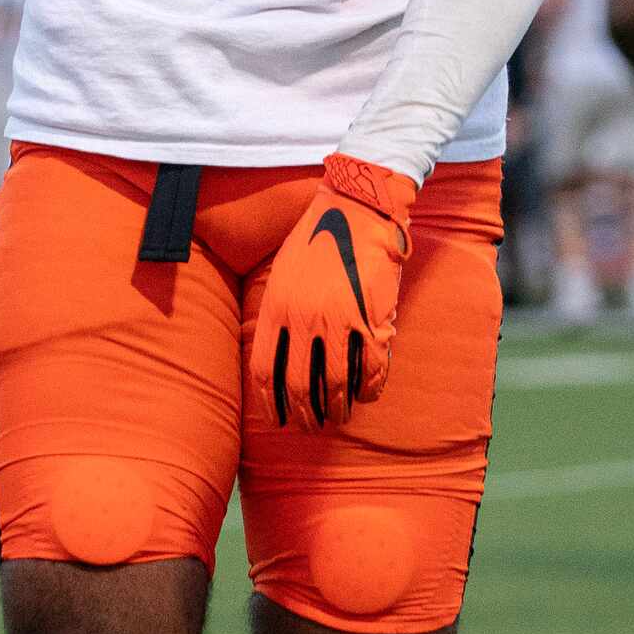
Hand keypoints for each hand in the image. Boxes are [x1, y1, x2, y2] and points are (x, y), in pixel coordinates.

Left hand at [249, 154, 415, 431]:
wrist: (356, 207)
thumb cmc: (317, 236)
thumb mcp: (282, 272)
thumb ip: (278, 311)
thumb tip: (278, 350)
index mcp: (275, 308)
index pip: (264, 372)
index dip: (270, 404)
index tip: (277, 419)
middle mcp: (302, 320)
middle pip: (298, 387)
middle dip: (304, 415)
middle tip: (311, 426)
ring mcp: (337, 321)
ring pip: (334, 385)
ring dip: (337, 409)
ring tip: (339, 417)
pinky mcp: (370, 318)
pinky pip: (369, 370)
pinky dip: (369, 390)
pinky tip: (367, 396)